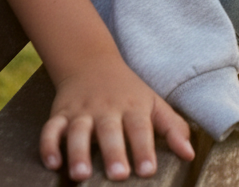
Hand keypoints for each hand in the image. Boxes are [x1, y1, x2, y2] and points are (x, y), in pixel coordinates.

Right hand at [40, 52, 194, 180]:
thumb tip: (190, 154)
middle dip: (114, 153)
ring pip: (77, 130)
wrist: (92, 63)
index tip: (148, 171)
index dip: (144, 149)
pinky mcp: (60, 114)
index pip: (140, 127)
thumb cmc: (129, 91)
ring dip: (78, 152)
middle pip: (110, 130)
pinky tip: (52, 163)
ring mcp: (81, 111)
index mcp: (133, 106)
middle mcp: (107, 108)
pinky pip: (51, 129)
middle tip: (118, 176)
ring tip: (81, 174)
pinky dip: (48, 145)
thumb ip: (173, 128)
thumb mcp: (154, 103)